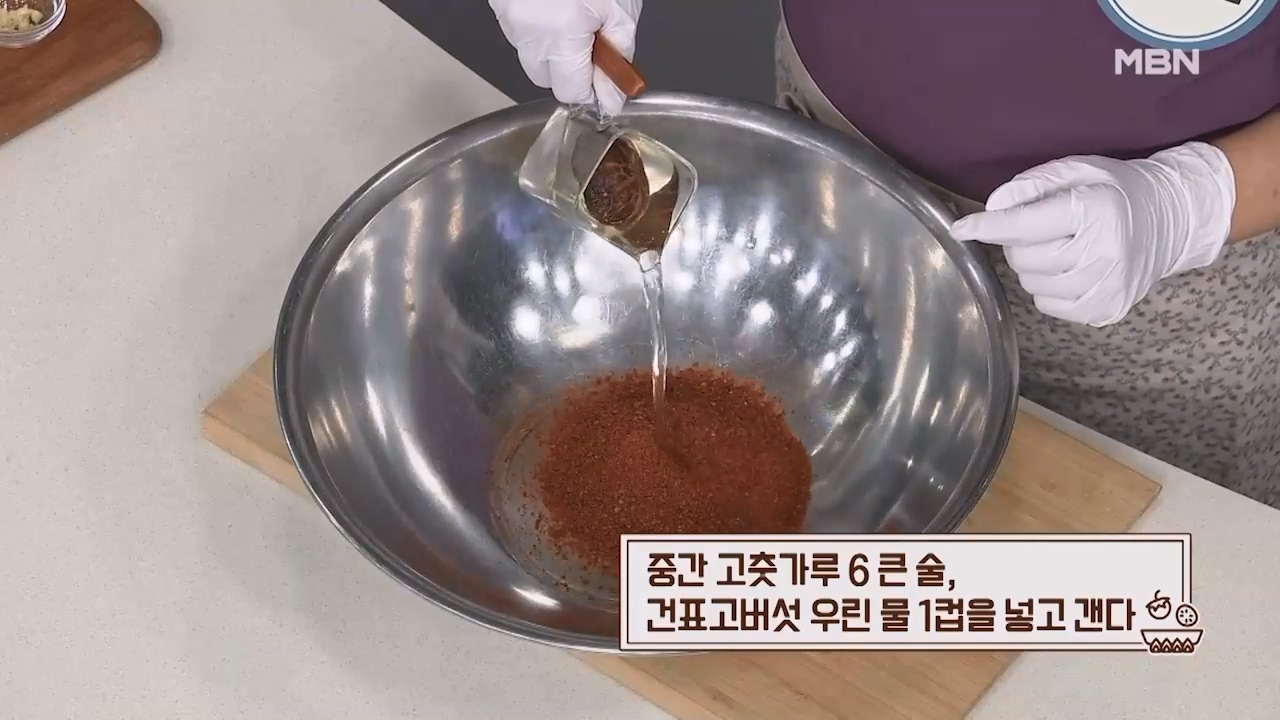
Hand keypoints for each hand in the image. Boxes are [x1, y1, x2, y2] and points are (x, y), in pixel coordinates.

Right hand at [490, 0, 641, 116]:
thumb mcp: (621, 7)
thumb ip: (619, 55)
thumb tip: (612, 96)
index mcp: (560, 34)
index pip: (573, 93)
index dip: (593, 88)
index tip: (606, 76)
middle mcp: (526, 30)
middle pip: (546, 79)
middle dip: (570, 68)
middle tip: (590, 39)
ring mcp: (507, 17)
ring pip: (531, 55)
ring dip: (552, 47)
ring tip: (571, 16)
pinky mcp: (499, 5)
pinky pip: (519, 31)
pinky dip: (537, 26)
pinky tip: (553, 6)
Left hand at [950, 143, 1235, 326]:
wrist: (1172, 219)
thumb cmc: (1116, 191)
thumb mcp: (1077, 171)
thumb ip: (1033, 184)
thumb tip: (993, 206)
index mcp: (1094, 210)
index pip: (1024, 224)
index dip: (988, 227)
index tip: (961, 229)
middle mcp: (1103, 252)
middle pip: (1024, 258)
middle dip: (1018, 243)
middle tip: (1041, 228)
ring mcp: (1107, 286)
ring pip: (1032, 285)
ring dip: (1033, 267)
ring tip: (1060, 246)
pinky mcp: (1106, 309)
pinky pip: (1049, 305)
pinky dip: (1048, 288)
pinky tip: (1071, 268)